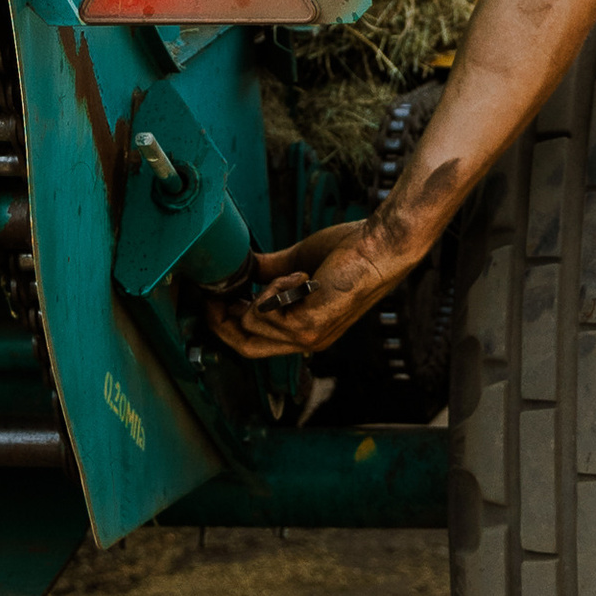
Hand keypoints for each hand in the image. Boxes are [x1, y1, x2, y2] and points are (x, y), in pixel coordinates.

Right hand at [198, 217, 397, 362]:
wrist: (381, 247)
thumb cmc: (351, 253)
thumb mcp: (299, 264)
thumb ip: (270, 271)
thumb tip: (243, 267)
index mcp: (305, 330)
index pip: (254, 343)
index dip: (228, 324)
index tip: (215, 299)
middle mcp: (306, 341)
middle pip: (245, 348)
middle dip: (221, 322)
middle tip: (214, 295)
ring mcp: (308, 337)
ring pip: (251, 328)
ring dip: (258, 293)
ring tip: (290, 273)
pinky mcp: (308, 326)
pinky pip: (265, 314)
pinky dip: (273, 288)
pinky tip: (300, 275)